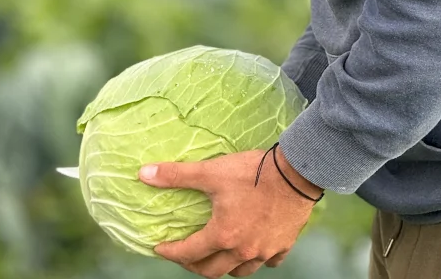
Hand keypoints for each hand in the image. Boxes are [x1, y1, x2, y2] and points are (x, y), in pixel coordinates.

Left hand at [138, 148, 321, 277]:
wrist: (296, 171)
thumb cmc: (253, 171)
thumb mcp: (211, 171)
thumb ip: (177, 175)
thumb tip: (143, 174)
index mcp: (223, 235)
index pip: (189, 253)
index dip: (171, 252)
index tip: (159, 248)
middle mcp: (243, 250)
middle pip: (213, 270)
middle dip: (195, 265)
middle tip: (185, 255)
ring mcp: (265, 250)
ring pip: (240, 271)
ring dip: (225, 266)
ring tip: (217, 255)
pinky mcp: (284, 244)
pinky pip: (268, 262)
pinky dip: (257, 259)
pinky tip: (254, 249)